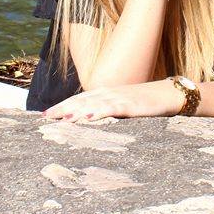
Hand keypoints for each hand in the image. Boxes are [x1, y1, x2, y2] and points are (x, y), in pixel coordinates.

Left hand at [41, 80, 184, 121]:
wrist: (168, 94)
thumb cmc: (144, 103)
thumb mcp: (121, 106)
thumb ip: (105, 110)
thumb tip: (88, 120)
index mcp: (104, 94)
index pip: (78, 100)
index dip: (61, 106)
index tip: (44, 115)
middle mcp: (108, 93)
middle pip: (80, 101)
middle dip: (61, 109)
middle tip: (44, 118)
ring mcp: (118, 97)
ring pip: (92, 104)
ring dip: (75, 111)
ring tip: (60, 118)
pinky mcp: (130, 104)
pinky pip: (111, 108)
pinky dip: (98, 112)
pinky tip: (88, 118)